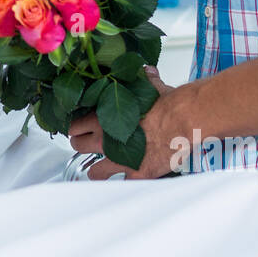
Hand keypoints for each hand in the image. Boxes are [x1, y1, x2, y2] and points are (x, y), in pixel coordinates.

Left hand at [69, 65, 176, 179]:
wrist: (183, 121)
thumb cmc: (167, 103)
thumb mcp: (150, 86)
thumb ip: (143, 80)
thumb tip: (146, 71)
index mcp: (104, 118)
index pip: (74, 126)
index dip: (76, 128)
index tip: (80, 129)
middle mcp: (107, 140)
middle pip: (78, 146)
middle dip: (81, 146)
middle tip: (87, 146)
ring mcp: (119, 159)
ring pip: (94, 172)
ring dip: (97, 171)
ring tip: (101, 170)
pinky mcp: (136, 173)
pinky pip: (123, 185)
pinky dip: (125, 183)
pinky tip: (127, 181)